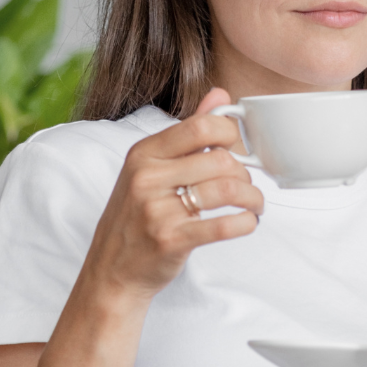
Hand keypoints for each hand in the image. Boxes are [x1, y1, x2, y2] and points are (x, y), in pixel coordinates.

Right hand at [80, 88, 263, 300]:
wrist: (111, 271)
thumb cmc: (136, 219)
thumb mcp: (151, 169)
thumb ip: (188, 132)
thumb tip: (220, 96)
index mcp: (144, 153)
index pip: (201, 126)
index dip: (232, 134)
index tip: (240, 150)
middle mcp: (147, 177)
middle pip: (220, 160)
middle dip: (245, 174)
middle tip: (247, 186)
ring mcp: (156, 209)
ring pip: (227, 190)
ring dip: (252, 199)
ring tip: (254, 206)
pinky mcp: (170, 240)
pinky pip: (224, 225)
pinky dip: (246, 223)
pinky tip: (248, 222)